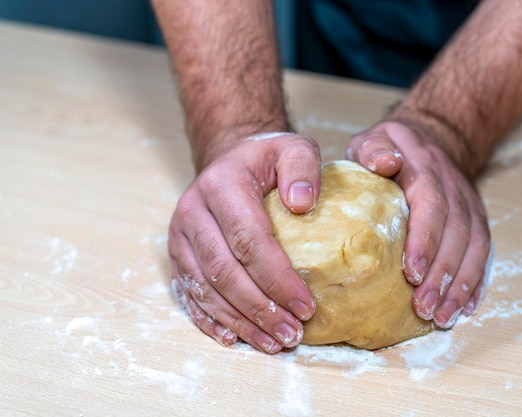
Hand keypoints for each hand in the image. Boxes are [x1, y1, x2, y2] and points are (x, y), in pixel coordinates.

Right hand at [169, 132, 319, 352]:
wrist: (230, 159)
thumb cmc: (267, 160)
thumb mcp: (292, 149)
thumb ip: (303, 167)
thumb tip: (303, 203)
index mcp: (222, 186)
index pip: (249, 240)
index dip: (277, 278)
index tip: (306, 306)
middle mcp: (193, 211)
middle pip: (225, 271)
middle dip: (260, 309)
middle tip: (292, 334)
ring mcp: (180, 235)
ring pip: (206, 288)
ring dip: (240, 321)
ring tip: (272, 343)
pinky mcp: (177, 253)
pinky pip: (189, 292)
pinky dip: (211, 319)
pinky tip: (234, 338)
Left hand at [346, 121, 491, 327]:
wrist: (430, 139)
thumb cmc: (391, 148)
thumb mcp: (374, 140)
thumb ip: (373, 149)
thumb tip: (384, 162)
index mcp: (427, 169)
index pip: (432, 205)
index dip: (426, 240)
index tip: (412, 274)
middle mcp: (454, 188)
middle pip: (457, 234)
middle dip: (443, 274)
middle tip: (425, 308)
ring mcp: (469, 205)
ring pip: (475, 248)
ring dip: (462, 285)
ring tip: (444, 318)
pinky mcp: (476, 219)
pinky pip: (484, 253)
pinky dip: (477, 282)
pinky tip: (466, 308)